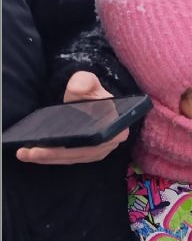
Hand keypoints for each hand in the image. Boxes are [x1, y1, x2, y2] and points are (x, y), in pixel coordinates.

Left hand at [15, 71, 129, 164]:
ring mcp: (99, 151)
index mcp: (117, 127)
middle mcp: (111, 143)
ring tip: (25, 154)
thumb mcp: (88, 82)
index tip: (55, 144)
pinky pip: (69, 159)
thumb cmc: (90, 92)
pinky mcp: (86, 155)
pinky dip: (51, 159)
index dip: (76, 145)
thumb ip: (84, 81)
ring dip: (48, 159)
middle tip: (30, 152)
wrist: (88, 100)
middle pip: (81, 153)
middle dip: (55, 154)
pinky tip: (33, 156)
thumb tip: (77, 89)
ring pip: (73, 158)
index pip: (96, 141)